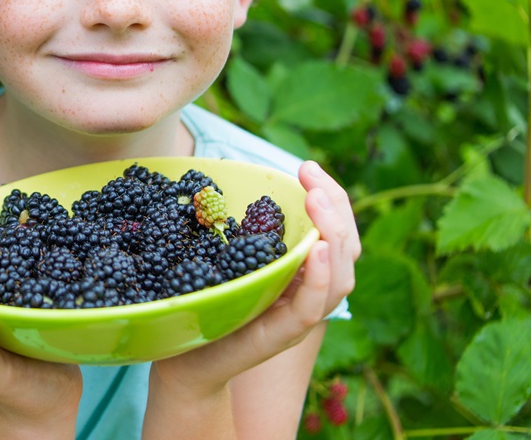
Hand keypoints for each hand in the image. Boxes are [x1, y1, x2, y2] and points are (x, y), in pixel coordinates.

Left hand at [149, 161, 360, 397]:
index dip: (331, 198)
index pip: (336, 232)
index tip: (308, 168)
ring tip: (317, 203)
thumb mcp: (227, 257)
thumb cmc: (205, 304)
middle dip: (335, 206)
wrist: (184, 361)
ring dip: (333, 235)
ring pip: (339, 278)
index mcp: (302, 271)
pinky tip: (314, 250)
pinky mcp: (281, 335)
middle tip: (311, 175)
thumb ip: (243, 229)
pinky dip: (318, 278)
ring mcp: (298, 317)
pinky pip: (311, 307)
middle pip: (346, 250)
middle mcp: (308, 293)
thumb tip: (231, 175)